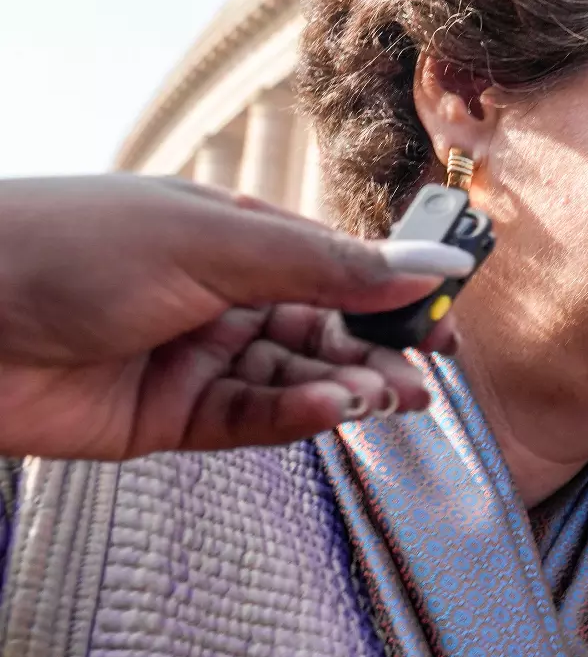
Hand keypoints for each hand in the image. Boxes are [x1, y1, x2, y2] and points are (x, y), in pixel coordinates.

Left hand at [0, 175, 473, 459]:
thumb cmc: (72, 248)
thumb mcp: (217, 242)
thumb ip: (328, 266)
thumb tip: (429, 266)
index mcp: (235, 237)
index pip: (337, 268)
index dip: (393, 296)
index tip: (446, 322)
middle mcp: (221, 295)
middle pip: (324, 331)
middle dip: (376, 354)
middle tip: (423, 379)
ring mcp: (195, 357)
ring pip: (293, 378)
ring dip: (341, 388)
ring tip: (380, 399)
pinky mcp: (167, 418)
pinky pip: (248, 419)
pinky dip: (291, 417)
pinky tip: (324, 410)